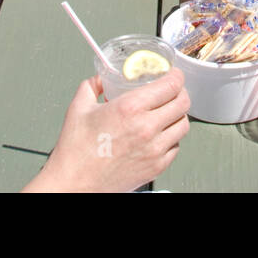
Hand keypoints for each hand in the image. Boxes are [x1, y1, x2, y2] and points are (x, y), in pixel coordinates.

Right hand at [27, 70, 189, 191]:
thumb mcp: (79, 107)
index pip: (171, 85)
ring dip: (178, 115)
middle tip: (173, 91)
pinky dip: (171, 138)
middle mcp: (146, 128)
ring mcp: (154, 149)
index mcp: (130, 108)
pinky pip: (176, 147)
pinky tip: (160, 135)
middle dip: (180, 93)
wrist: (74, 183)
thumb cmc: (75, 151)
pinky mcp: (156, 167)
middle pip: (183, 103)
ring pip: (183, 125)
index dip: (176, 76)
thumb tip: (101, 79)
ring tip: (167, 113)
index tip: (174, 74)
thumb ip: (92, 86)